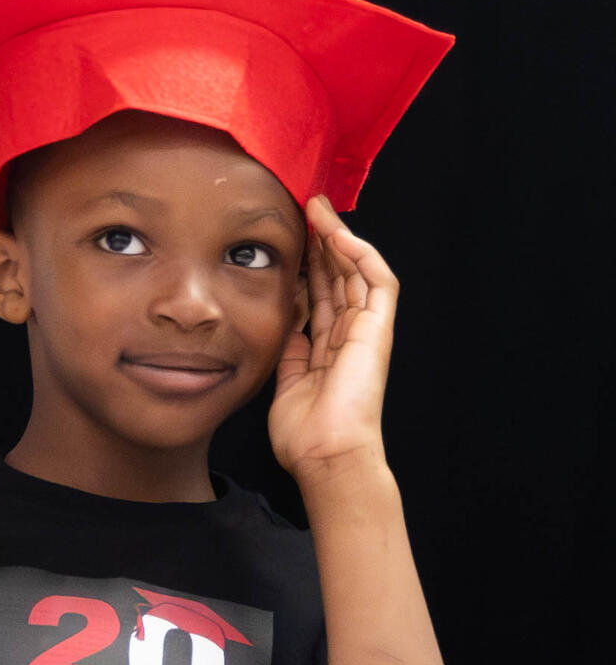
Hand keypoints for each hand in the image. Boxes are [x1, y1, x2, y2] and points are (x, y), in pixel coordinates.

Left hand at [269, 196, 397, 484]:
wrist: (326, 454)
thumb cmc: (305, 434)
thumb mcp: (287, 384)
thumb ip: (290, 352)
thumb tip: (286, 321)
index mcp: (329, 352)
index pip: (321, 299)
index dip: (309, 269)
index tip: (290, 245)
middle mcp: (350, 338)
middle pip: (339, 280)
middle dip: (323, 245)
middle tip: (304, 212)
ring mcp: (366, 332)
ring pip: (357, 273)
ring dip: (340, 239)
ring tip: (319, 210)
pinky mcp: (378, 330)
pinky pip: (377, 282)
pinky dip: (360, 255)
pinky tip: (338, 235)